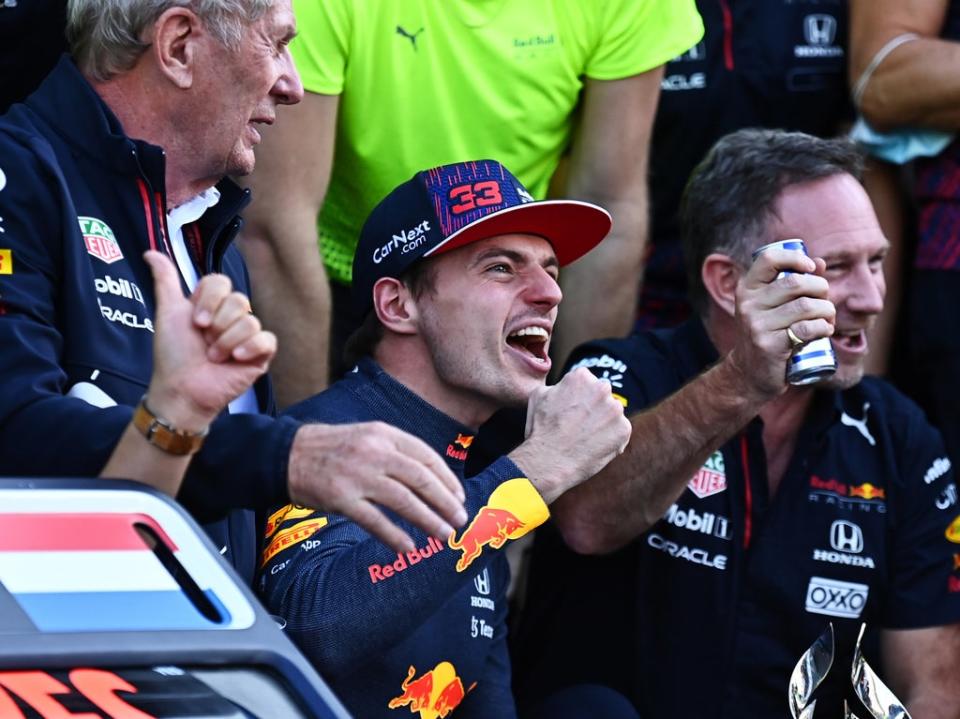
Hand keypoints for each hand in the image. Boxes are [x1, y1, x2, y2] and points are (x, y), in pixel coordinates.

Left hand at [143, 250, 276, 428]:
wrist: (182, 388)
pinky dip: (250, 347)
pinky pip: (268, 339)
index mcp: (212, 305)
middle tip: (204, 341)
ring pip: (250, 321)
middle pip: (238, 300)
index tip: (195, 321)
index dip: (209, 300)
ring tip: (214, 356)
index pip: (221, 282)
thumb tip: (150, 252)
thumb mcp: (168, 313)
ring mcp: (248, 337)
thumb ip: (165, 281)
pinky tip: (236, 358)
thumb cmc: (173, 355)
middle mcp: (231, 318)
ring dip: (226, 341)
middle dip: (217, 323)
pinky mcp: (261, 355)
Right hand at [287, 422, 467, 552]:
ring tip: (445, 534)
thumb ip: (398, 452)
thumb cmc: (335, 448)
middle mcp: (374, 452)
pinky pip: (375, 521)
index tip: (459, 497)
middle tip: (460, 519)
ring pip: (403, 501)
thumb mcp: (369, 436)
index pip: (426, 457)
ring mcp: (358, 476)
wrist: (289, 454)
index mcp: (385, 434)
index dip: (447, 480)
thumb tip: (433, 480)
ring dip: (428, 520)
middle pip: (420, 479)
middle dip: (445, 501)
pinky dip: (395, 536)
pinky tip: (409, 547)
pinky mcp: (341, 499)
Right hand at [510, 367, 631, 503]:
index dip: (578, 398)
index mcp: (581, 376)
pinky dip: (611, 440)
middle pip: (602, 395)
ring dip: (603, 423)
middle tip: (579, 425)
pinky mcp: (624, 429)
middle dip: (594, 407)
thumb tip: (564, 386)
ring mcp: (615, 409)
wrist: (550, 461)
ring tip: (585, 438)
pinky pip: (619, 432)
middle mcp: (602, 388)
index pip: (586, 383)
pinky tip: (593, 447)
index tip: (571, 411)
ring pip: (612, 414)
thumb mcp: (538, 396)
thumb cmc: (541, 429)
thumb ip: (558, 386)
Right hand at [728, 247, 834, 397]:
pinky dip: (823, 328)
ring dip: (827, 311)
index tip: (811, 268)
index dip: (794, 258)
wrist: (749, 372)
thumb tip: (820, 263)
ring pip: (806, 306)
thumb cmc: (768, 333)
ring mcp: (757, 325)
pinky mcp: (769, 345)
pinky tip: (825, 331)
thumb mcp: (773, 306)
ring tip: (828, 319)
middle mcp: (749, 304)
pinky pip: (806, 329)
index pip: (768, 259)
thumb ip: (795, 283)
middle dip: (821, 289)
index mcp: (747, 289)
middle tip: (825, 302)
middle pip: (796, 282)